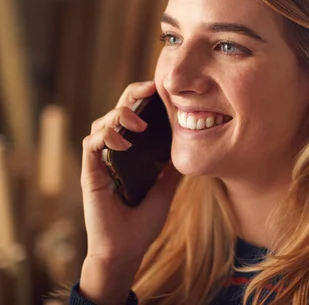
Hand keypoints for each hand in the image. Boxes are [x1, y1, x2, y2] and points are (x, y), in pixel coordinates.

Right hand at [80, 81, 179, 264]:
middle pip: (116, 112)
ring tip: (137, 124)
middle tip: (150, 87)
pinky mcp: (90, 173)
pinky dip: (105, 137)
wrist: (128, 249)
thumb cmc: (144, 221)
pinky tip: (122, 143)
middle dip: (131, 95)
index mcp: (131, 153)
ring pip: (101, 122)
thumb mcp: (166, 187)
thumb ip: (172, 165)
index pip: (133, 117)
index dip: (143, 99)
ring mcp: (101, 161)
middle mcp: (114, 153)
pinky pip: (90, 144)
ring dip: (118, 115)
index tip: (161, 88)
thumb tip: (190, 143)